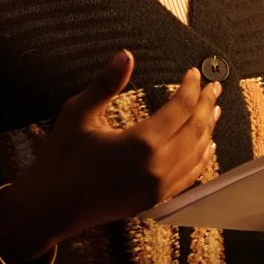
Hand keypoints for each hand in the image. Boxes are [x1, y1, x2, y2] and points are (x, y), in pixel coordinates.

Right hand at [0, 50, 221, 263]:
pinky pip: (189, 176)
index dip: (190, 88)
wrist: (49, 208)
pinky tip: (205, 147)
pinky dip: (201, 157)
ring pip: (198, 154)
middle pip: (196, 131)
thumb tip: (126, 55)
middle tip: (214, 87)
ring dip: (208, 130)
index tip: (193, 72)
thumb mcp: (78, 115)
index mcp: (141, 144)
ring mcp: (159, 188)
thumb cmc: (60, 160)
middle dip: (206, 106)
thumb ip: (106, 84)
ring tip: (214, 110)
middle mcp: (158, 168)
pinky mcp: (155, 200)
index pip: (180, 109)